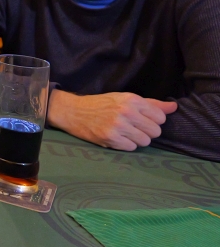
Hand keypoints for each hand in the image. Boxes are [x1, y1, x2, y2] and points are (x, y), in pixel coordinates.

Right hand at [47, 90, 177, 150]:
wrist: (73, 111)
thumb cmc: (101, 104)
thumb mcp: (125, 98)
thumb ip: (151, 104)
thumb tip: (174, 107)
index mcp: (132, 100)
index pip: (160, 117)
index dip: (153, 120)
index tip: (142, 119)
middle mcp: (126, 112)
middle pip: (155, 131)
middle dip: (147, 131)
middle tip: (134, 127)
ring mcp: (118, 126)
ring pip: (145, 141)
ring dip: (137, 139)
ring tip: (125, 133)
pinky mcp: (110, 138)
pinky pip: (131, 148)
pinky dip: (126, 145)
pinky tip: (117, 138)